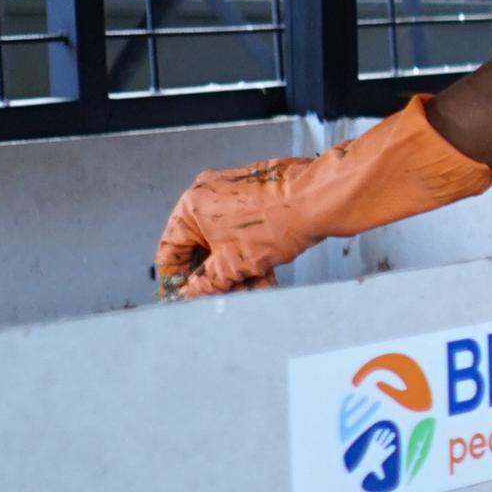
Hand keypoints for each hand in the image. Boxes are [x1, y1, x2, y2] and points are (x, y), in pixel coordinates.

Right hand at [154, 95, 491, 296]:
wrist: (321, 199)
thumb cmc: (279, 220)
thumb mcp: (233, 265)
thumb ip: (206, 283)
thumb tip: (191, 294)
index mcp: (192, 207)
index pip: (170, 249)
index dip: (175, 278)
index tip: (181, 296)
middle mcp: (209, 195)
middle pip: (201, 247)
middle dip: (216, 278)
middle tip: (225, 297)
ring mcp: (235, 194)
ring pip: (227, 243)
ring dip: (238, 271)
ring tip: (254, 290)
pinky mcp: (258, 196)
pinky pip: (246, 232)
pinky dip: (252, 255)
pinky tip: (267, 276)